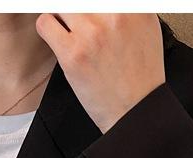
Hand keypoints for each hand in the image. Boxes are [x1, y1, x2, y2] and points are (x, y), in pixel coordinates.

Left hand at [35, 13, 165, 133]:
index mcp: (135, 7)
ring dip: (60, 15)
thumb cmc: (141, 77)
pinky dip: (47, 28)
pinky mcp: (73, 54)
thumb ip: (128, 9)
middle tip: (74, 20)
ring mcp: (92, 33)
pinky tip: (58, 40)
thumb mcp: (146, 29)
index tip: (87, 12)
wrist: (136, 112)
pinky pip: (45, 23)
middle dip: (74, 10)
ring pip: (60, 5)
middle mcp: (114, 15)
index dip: (90, 6)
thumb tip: (108, 4)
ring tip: (67, 30)